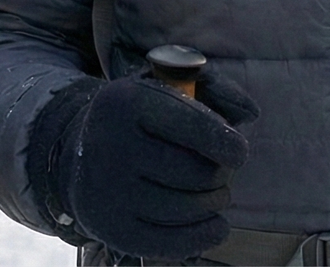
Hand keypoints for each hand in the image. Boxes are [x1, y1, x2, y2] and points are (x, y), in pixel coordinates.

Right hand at [28, 68, 259, 260]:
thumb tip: (248, 113)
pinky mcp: (111, 228)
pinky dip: (204, 235)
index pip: (195, 126)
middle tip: (218, 171)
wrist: (81, 154)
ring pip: (189, 207)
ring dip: (213, 202)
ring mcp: (108, 191)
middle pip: (197, 173)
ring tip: (211, 192)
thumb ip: (212, 87)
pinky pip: (173, 242)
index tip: (237, 152)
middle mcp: (111, 145)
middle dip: (221, 174)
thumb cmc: (139, 120)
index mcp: (126, 102)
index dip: (228, 143)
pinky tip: (213, 223)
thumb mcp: (166, 86)